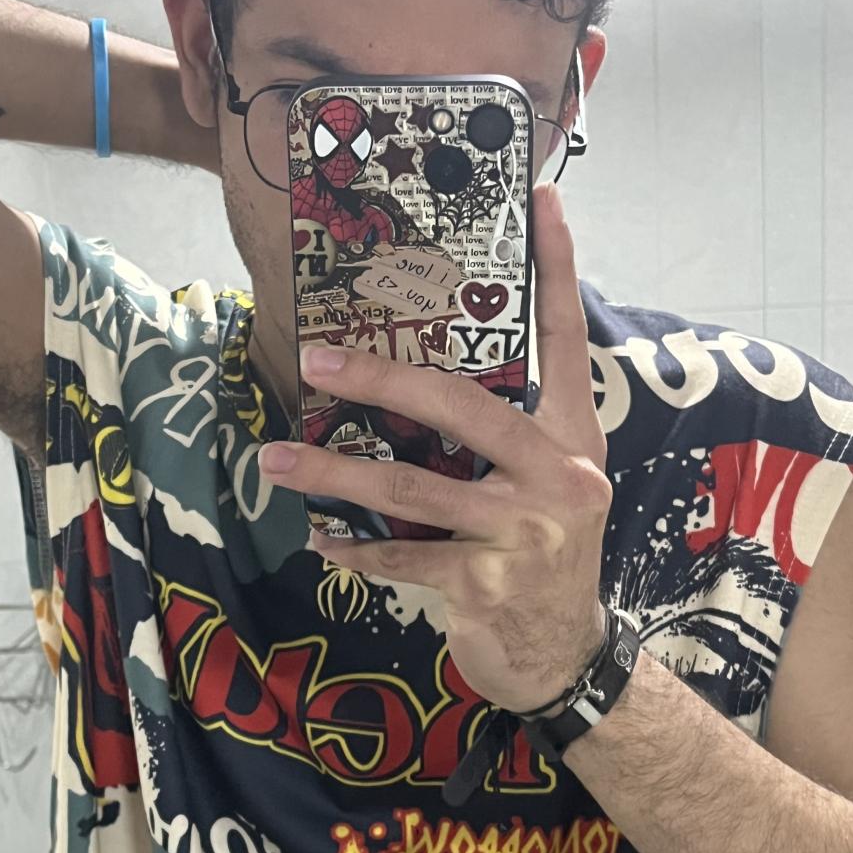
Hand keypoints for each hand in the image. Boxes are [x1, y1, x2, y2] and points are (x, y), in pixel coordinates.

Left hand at [259, 181, 610, 715]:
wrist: (564, 655)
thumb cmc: (544, 558)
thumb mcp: (546, 488)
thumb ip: (503, 440)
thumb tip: (413, 389)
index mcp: (576, 436)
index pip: (566, 339)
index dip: (557, 267)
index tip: (539, 196)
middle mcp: (559, 473)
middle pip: (460, 406)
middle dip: (380, 378)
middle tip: (315, 360)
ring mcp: (525, 530)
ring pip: (411, 485)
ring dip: (333, 472)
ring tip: (277, 457)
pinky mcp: (486, 582)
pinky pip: (399, 555)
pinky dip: (352, 548)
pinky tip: (319, 537)